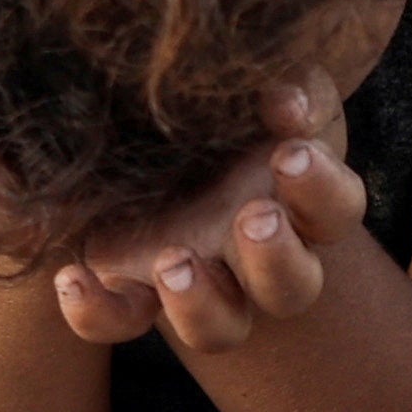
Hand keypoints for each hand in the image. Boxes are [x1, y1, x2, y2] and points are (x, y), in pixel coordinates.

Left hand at [50, 91, 357, 353]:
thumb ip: (290, 88)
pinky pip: (121, 320)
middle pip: (293, 288)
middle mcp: (262, 258)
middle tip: (253, 217)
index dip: (321, 187)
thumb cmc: (238, 105)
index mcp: (303, 202)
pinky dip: (97, 310)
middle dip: (276, 257)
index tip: (290, 151)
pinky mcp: (136, 287)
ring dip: (201, 304)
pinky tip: (73, 277)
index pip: (338, 209)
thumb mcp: (271, 83)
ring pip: (220, 328)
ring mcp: (202, 282)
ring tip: (174, 261)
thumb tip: (284, 100)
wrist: (164, 126)